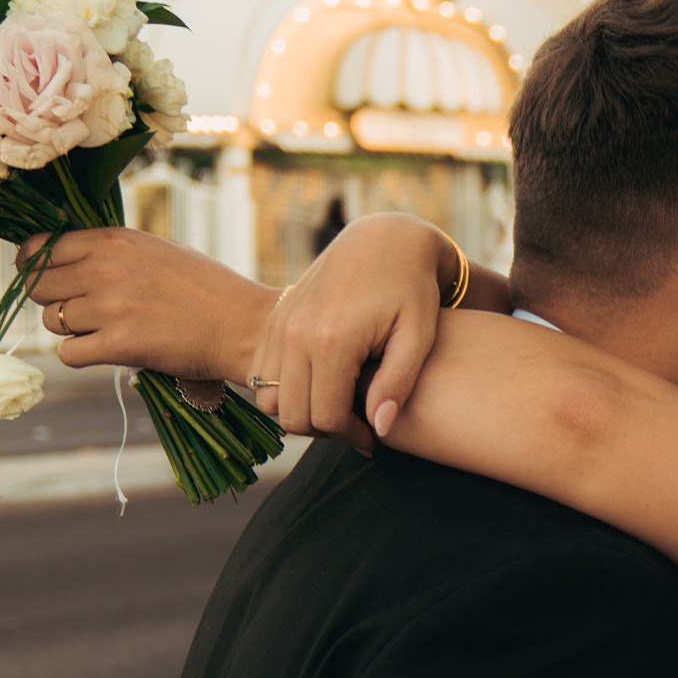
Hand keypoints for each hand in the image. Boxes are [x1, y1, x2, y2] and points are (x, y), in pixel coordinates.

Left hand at [24, 230, 274, 388]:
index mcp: (115, 241)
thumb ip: (111, 251)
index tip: (39, 276)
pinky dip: (80, 355)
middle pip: (38, 287)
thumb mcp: (156, 249)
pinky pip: (68, 353)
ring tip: (103, 329)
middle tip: (78, 309)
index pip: (43, 249)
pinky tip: (105, 350)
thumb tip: (64, 258)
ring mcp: (110, 308)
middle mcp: (106, 269)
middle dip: (51, 299)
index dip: (33, 265)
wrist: (242, 324)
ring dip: (70, 329)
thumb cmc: (205, 286)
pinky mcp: (118, 345)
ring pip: (52, 321)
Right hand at [266, 213, 457, 449]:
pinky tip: (319, 385)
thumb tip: (380, 429)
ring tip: (337, 405)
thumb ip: (398, 384)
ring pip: (268, 401)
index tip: (374, 435)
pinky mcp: (273, 320)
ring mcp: (278, 326)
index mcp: (332, 340)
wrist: (384, 241)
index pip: (325, 417)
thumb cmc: (410, 290)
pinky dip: (282, 391)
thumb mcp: (418, 336)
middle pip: (292, 416)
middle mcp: (295, 334)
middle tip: (356, 423)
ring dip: (299, 412)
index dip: (351, 436)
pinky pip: (260, 376)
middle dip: (324, 430)